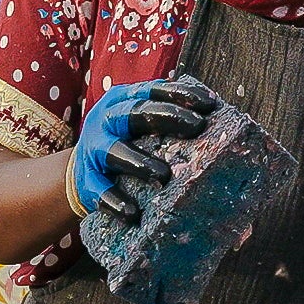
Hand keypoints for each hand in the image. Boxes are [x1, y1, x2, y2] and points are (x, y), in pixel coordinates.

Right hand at [68, 77, 221, 222]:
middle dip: (166, 116)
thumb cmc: (129, 145)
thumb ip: (176, 125)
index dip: (181, 93)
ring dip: (138, 162)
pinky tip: (132, 213)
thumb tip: (223, 124)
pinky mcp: (86, 181)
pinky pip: (98, 191)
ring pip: (113, 150)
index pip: (153, 90)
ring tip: (163, 175)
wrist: (79, 172)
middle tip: (197, 127)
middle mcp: (107, 120)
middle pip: (135, 113)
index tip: (210, 103)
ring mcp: (93, 150)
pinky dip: (113, 201)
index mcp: (124, 100)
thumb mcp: (145, 127)